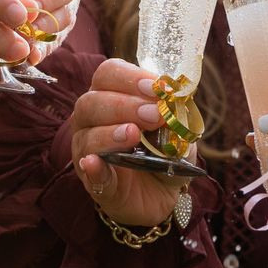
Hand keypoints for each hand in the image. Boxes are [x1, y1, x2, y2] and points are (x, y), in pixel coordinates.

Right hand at [71, 59, 188, 226]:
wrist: (165, 193)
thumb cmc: (167, 152)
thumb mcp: (180, 129)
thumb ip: (179, 115)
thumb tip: (178, 102)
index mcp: (112, 96)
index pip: (108, 74)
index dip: (130, 77)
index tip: (157, 88)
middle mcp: (92, 119)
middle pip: (92, 101)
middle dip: (125, 105)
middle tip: (155, 115)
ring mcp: (87, 150)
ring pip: (87, 134)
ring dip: (111, 132)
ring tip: (134, 135)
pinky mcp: (93, 181)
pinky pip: (87, 172)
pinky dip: (93, 166)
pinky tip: (96, 163)